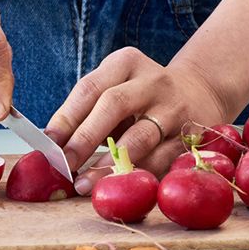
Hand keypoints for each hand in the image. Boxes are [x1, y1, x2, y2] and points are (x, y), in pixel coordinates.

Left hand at [45, 47, 231, 192]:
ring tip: (86, 183)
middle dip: (85, 138)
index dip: (66, 117)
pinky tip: (119, 186)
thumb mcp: (117, 88)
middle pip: (113, 105)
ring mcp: (174, 108)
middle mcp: (152, 81)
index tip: (48, 144)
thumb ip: (88, 111)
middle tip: (65, 164)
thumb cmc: (142, 97)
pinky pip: (161, 160)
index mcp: (126, 63)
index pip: (89, 88)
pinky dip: (137, 175)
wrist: (200, 93)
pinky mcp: (191, 135)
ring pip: (139, 136)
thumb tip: (52, 145)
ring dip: (109, 163)